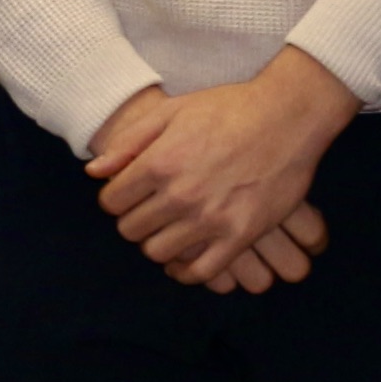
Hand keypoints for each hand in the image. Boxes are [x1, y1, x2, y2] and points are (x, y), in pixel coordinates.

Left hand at [91, 48, 358, 283]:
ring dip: (156, 244)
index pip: (111, 202)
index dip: (115, 199)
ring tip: (167, 230)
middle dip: (134, 220)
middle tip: (148, 211)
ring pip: (159, 253)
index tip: (128, 195)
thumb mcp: (170, 111)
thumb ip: (128, 143)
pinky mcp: (240, 236)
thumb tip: (94, 172)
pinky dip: (185, 272)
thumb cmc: (227, 108)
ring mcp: (211, 219)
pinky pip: (201, 272)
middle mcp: (180, 195)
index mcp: (159, 163)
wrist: (286, 117)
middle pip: (131, 230)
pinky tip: (183, 261)